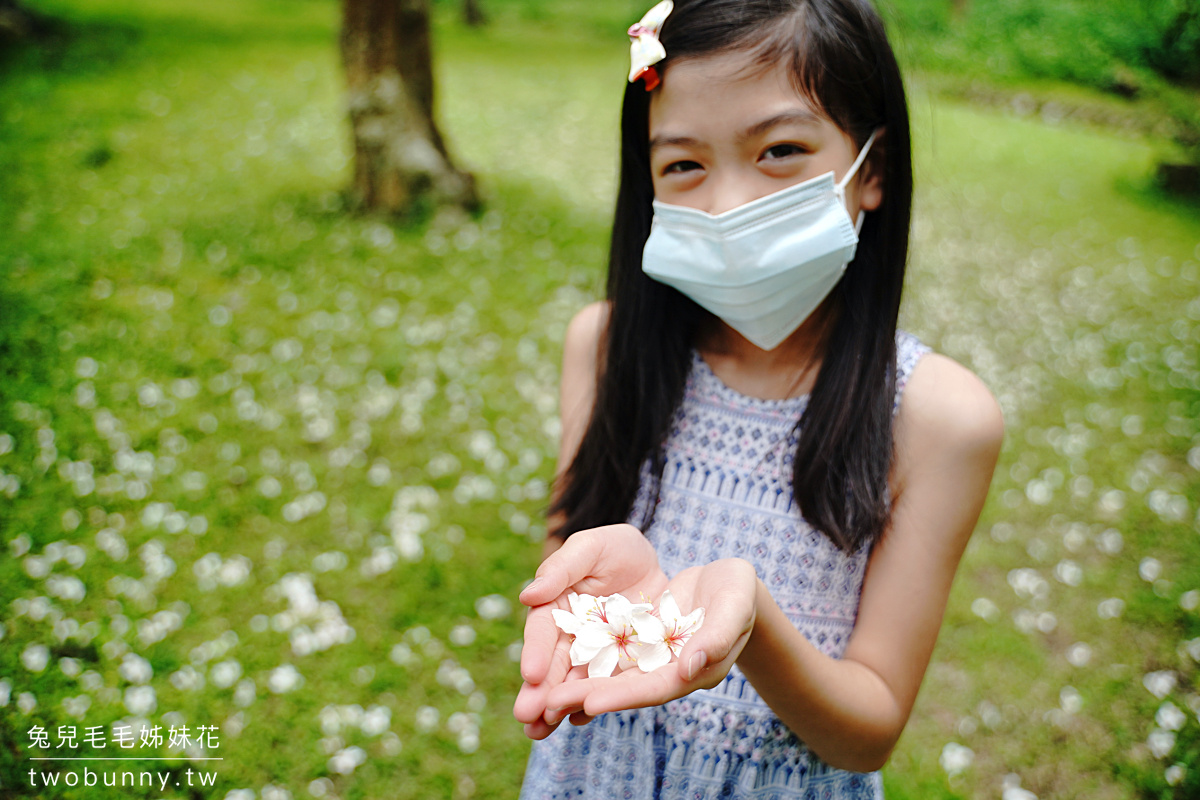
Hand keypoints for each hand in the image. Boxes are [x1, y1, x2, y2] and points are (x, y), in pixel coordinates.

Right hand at [512, 524, 668, 738]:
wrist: (656, 564)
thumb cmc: (617, 548)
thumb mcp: (591, 548)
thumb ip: (561, 568)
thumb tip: (527, 596)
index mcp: (556, 604)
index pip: (543, 630)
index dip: (536, 651)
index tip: (532, 673)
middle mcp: (570, 634)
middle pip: (553, 664)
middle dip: (539, 691)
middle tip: (526, 716)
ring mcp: (594, 654)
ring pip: (574, 682)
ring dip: (556, 706)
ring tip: (540, 731)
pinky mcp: (618, 666)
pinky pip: (605, 687)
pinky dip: (590, 703)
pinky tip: (579, 720)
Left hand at [541, 557, 758, 720]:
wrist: (727, 583)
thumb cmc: (737, 591)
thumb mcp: (736, 603)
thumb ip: (718, 635)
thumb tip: (689, 669)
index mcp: (692, 669)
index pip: (653, 687)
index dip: (622, 694)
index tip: (588, 701)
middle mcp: (663, 672)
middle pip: (620, 689)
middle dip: (581, 699)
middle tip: (541, 710)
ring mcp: (645, 659)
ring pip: (604, 677)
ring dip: (570, 691)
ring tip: (534, 706)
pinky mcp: (631, 644)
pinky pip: (600, 658)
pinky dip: (575, 669)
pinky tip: (546, 678)